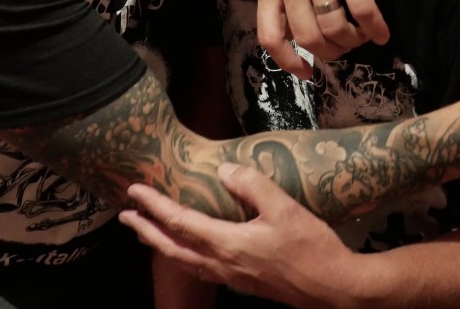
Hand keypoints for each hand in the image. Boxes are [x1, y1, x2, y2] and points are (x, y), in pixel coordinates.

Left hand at [121, 163, 355, 308]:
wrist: (335, 290)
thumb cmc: (312, 249)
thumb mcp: (284, 209)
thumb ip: (252, 186)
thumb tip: (223, 170)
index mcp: (228, 245)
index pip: (180, 224)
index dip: (154, 207)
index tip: (135, 191)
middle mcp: (224, 265)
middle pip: (173, 249)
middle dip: (146, 231)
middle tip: (125, 216)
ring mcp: (233, 278)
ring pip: (185, 262)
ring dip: (161, 245)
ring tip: (147, 231)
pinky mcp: (244, 283)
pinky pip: (202, 269)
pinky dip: (185, 256)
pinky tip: (190, 249)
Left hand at [257, 0, 385, 77]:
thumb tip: (297, 39)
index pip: (270, 36)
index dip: (287, 62)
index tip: (306, 72)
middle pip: (309, 38)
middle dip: (330, 52)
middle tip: (343, 47)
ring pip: (336, 28)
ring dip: (353, 41)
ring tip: (361, 37)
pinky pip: (364, 10)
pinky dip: (375, 29)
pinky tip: (382, 32)